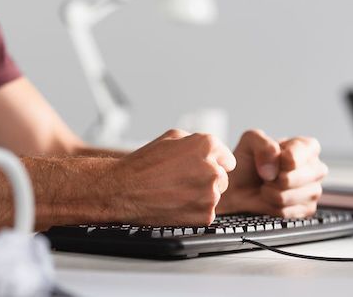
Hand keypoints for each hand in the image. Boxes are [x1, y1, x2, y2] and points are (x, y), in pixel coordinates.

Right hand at [112, 129, 235, 225]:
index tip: (200, 168)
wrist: (124, 190)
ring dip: (200, 195)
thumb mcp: (171, 137)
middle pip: (222, 178)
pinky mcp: (205, 215)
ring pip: (214, 196)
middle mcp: (212, 169)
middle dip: (207, 180)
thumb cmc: (144, 164)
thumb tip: (210, 150)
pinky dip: (194, 211)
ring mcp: (210, 194)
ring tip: (175, 192)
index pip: (228, 159)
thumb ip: (196, 141)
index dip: (213, 164)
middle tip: (182, 181)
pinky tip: (176, 204)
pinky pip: (207, 212)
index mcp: (207, 146)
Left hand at [217, 130, 327, 217]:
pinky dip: (272, 206)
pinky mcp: (307, 210)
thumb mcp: (250, 141)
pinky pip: (287, 211)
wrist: (236, 189)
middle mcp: (315, 168)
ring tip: (267, 186)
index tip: (273, 160)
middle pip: (298, 177)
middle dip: (275, 178)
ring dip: (272, 193)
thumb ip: (263, 144)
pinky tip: (270, 198)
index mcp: (306, 147)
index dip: (283, 160)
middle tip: (266, 175)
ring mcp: (313, 190)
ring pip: (292, 196)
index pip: (302, 154)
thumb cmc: (246, 163)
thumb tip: (274, 167)